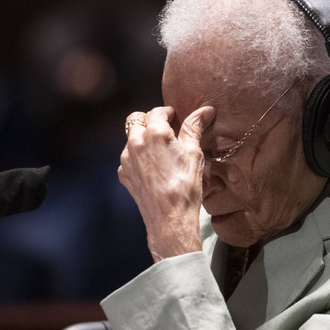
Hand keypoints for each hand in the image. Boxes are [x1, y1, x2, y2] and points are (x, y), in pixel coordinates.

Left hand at [119, 105, 214, 261]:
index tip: (176, 119)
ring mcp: (127, 159)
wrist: (170, 218)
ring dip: (143, 138)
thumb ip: (195, 128)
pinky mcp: (124, 174)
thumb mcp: (194, 154)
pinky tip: (153, 167)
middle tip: (166, 130)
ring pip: (131, 138)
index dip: (168, 113)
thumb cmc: (185, 187)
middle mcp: (136, 143)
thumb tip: (205, 111)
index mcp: (155, 133)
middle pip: (137, 119)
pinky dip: (138, 156)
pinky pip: (128, 157)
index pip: (157, 111)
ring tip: (160, 150)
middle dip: (150, 121)